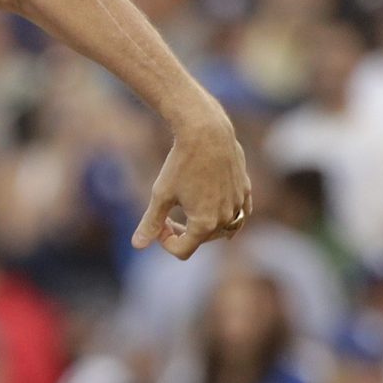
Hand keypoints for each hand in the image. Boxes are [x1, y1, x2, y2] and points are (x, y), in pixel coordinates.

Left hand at [132, 108, 251, 258]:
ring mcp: (239, 204)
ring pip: (222, 229)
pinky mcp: (245, 189)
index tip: (158, 223)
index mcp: (204, 224)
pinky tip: (213, 202)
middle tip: (167, 215)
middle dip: (183, 232)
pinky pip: (240, 212)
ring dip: (205, 225)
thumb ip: (151, 222)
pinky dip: (226, 214)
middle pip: (201, 240)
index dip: (165, 241)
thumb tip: (137, 246)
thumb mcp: (161, 195)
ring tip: (189, 208)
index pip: (182, 250)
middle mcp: (226, 218)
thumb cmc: (181, 163)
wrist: (206, 131)